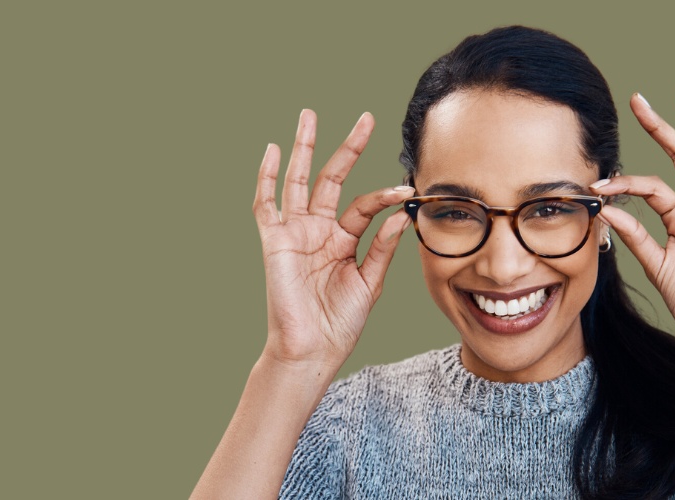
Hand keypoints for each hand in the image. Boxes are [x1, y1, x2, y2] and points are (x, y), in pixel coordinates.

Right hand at [253, 110, 413, 367]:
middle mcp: (319, 229)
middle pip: (332, 178)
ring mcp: (295, 231)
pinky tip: (273, 150)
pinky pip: (266, 203)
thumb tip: (401, 212)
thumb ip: (383, 247)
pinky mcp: (274, 240)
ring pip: (299, 180)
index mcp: (343, 239)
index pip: (365, 204)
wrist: (312, 348)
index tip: (407, 188)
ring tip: (309, 115)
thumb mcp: (370, 282)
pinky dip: (267, 176)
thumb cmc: (339, 322)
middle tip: (365, 118)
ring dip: (304, 147)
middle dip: (347, 148)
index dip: (385, 195)